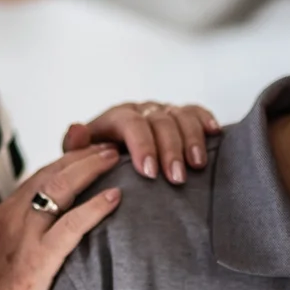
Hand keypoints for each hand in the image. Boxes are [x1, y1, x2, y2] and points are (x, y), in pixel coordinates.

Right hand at [0, 145, 123, 289]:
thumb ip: (28, 233)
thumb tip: (53, 226)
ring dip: (90, 168)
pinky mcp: (37, 258)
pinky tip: (115, 197)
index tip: (93, 149)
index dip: (69, 158)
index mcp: (5, 212)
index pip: (41, 173)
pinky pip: (71, 224)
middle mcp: (11, 215)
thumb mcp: (8, 254)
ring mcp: (23, 234)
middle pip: (52, 172)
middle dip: (83, 154)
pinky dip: (95, 206)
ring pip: (60, 187)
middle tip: (110, 144)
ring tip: (115, 158)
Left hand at [64, 101, 220, 185]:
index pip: (131, 124)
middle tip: (176, 179)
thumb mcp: (79, 160)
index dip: (142, 145)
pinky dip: (206, 120)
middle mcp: (142, 111)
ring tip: (197, 165)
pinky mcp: (180, 118)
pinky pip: (195, 112)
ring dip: (191, 140)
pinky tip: (214, 133)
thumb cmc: (96, 165)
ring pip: (181, 116)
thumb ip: (75, 148)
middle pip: (161, 121)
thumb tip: (77, 130)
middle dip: (170, 150)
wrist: (110, 162)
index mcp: (116, 117)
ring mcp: (163, 112)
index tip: (149, 173)